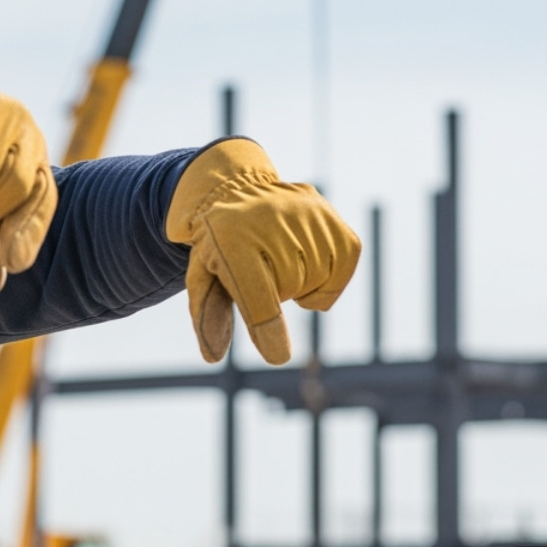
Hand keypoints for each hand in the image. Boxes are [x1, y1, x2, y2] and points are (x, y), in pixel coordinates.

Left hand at [166, 138, 360, 364]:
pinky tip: (307, 260)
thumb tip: (213, 357)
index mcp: (229, 241)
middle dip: (275, 294)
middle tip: (260, 269)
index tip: (277, 354)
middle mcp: (269, 221)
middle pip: (288, 290)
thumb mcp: (203, 275)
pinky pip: (343, 265)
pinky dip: (329, 276)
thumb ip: (208, 315)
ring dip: (301, 283)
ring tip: (280, 259)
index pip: (256, 295)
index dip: (268, 328)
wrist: (236, 190)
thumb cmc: (220, 246)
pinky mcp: (330, 215)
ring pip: (316, 280)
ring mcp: (305, 214)